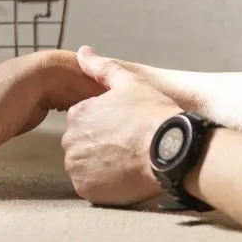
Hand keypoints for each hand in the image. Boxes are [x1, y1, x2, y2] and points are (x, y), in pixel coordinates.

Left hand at [62, 46, 184, 206]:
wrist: (170, 151)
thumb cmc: (153, 115)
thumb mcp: (130, 82)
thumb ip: (102, 68)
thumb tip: (83, 51)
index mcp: (78, 114)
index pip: (83, 122)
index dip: (105, 126)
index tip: (124, 130)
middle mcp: (71, 140)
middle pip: (81, 145)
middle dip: (99, 146)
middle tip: (127, 147)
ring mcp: (77, 166)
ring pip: (84, 166)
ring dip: (100, 166)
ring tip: (127, 162)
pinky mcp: (86, 189)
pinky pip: (90, 187)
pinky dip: (104, 185)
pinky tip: (124, 177)